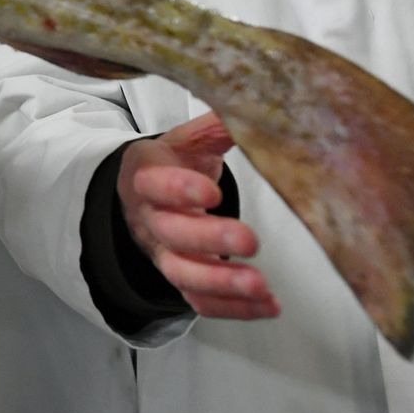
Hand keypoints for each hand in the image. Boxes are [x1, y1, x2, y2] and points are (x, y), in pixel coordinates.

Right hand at [118, 112, 279, 319]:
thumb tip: (259, 103)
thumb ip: (218, 126)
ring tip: (261, 286)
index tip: (212, 192)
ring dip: (222, 283)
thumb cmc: (172, 162)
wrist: (145, 194)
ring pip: (183, 274)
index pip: (154, 184)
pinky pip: (200, 300)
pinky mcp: (180, 278)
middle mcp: (150, 219)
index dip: (179, 189)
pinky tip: (268, 305)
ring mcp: (163, 253)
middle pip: (172, 234)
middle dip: (210, 239)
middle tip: (250, 241)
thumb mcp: (188, 138)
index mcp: (146, 175)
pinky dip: (234, 309)